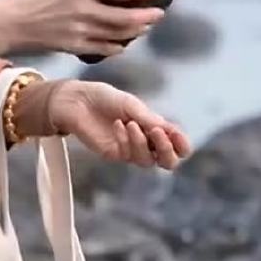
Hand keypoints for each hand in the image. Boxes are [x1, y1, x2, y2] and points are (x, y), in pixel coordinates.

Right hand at [0, 0, 166, 58]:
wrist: (8, 23)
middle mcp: (84, 11)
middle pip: (125, 16)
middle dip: (147, 15)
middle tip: (160, 12)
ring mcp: (80, 31)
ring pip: (117, 34)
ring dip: (136, 31)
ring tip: (147, 26)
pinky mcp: (72, 46)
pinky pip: (102, 49)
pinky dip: (117, 47)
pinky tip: (123, 43)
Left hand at [46, 80, 190, 169]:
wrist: (79, 100)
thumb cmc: (106, 99)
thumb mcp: (131, 105)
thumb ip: (149, 120)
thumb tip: (170, 131)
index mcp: (155, 127)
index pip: (177, 145)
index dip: (182, 144)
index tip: (177, 135)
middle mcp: (146, 142)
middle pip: (167, 162)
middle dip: (167, 151)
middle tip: (158, 134)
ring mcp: (130, 150)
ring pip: (148, 161)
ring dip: (142, 143)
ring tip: (131, 123)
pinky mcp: (114, 154)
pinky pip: (127, 155)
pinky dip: (126, 140)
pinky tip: (118, 124)